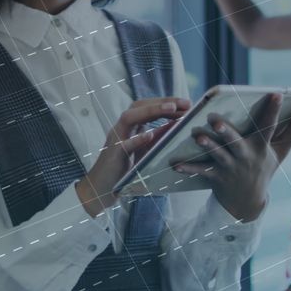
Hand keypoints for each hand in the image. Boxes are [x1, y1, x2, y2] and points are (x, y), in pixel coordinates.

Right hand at [76, 97, 190, 216]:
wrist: (102, 188)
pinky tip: (149, 135)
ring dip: (151, 111)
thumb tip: (178, 124)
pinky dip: (136, 139)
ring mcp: (116, 139)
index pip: (148, 107)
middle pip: (139, 106)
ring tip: (171, 108)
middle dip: (162, 102)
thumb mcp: (146, 149)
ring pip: (129, 118)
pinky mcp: (113, 155)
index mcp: (130, 126)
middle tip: (185, 103)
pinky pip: (124, 144)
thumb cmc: (125, 168)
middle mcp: (122, 128)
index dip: (167, 103)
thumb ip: (159, 136)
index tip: (187, 104)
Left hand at [173, 94, 290, 221]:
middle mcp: (246, 157)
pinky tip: (176, 164)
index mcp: (262, 147)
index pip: (270, 126)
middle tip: (215, 119)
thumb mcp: (280, 152)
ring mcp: (231, 168)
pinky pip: (201, 171)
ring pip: (217, 155)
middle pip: (236, 142)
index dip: (274, 110)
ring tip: (197, 135)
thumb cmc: (264, 168)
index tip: (276, 93)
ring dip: (207, 146)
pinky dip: (189, 168)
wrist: (248, 203)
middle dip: (226, 131)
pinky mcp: (216, 177)